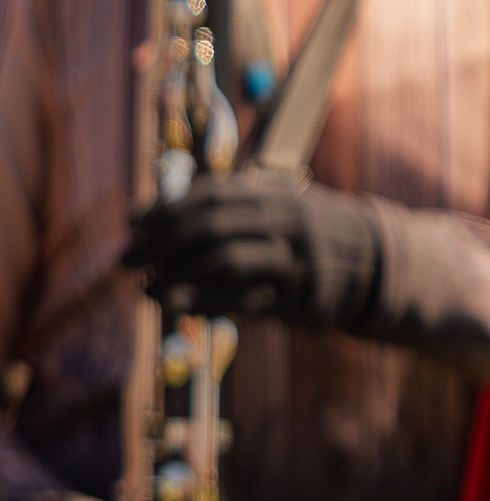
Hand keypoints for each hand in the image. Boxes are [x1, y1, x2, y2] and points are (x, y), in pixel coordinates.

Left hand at [124, 174, 385, 335]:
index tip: (131, 223)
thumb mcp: (274, 204)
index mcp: (273, 192)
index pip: (210, 194)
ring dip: (178, 277)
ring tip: (145, 290)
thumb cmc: (304, 232)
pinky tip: (178, 307)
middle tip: (126, 259)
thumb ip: (222, 205)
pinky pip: (246, 299)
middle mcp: (284, 219)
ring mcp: (293, 256)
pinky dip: (207, 303)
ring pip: (227, 261)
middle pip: (213, 225)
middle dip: (162, 242)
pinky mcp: (299, 294)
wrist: (374, 262)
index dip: (166, 208)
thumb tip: (149, 211)